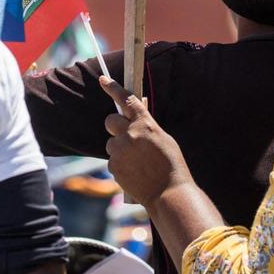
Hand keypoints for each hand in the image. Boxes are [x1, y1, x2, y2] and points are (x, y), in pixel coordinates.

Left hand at [100, 76, 193, 205]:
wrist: (168, 193)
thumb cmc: (171, 165)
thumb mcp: (163, 138)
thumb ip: (147, 126)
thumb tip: (136, 117)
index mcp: (145, 123)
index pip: (126, 99)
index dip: (113, 88)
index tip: (102, 79)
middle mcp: (130, 134)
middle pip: (110, 121)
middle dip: (115, 127)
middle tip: (126, 136)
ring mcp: (120, 151)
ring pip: (112, 143)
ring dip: (120, 149)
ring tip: (137, 162)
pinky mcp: (113, 166)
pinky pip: (113, 160)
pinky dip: (121, 164)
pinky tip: (135, 172)